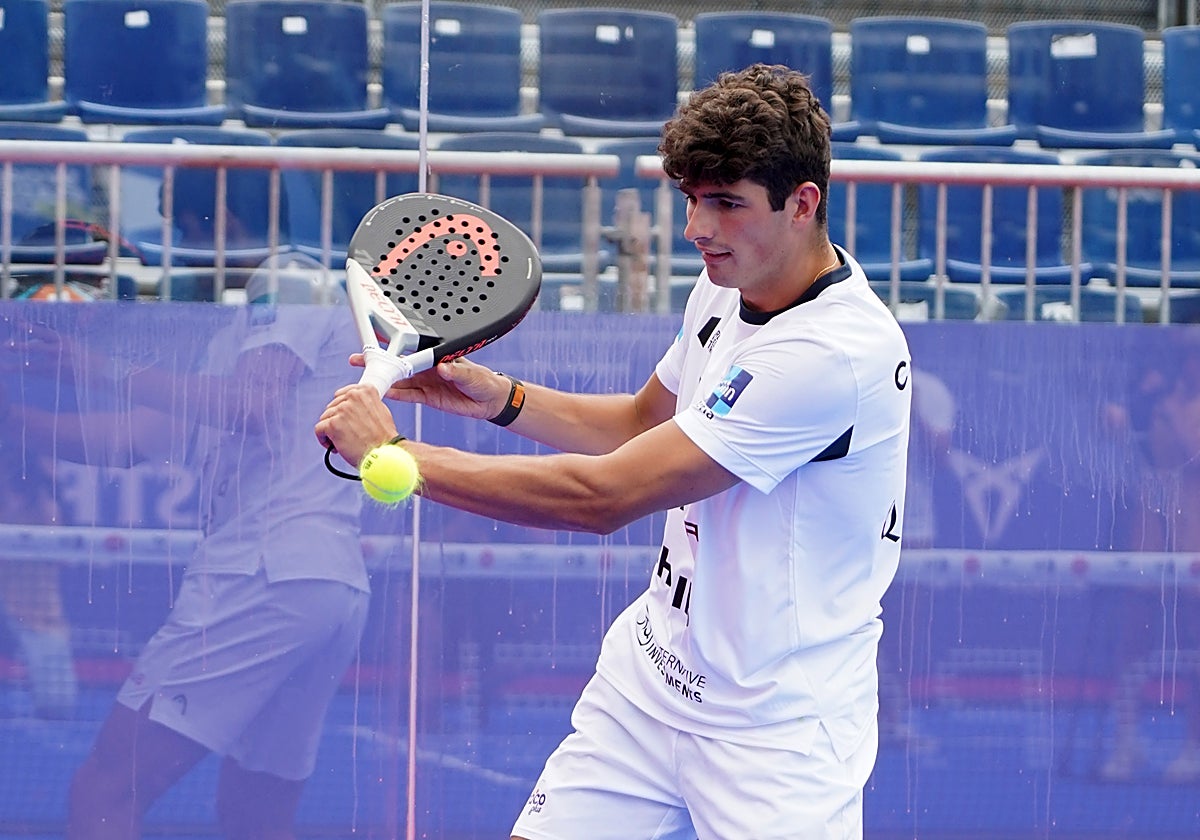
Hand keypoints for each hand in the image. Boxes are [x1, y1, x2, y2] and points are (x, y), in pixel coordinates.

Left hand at [316, 384, 404, 467]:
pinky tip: (334, 446)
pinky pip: (319, 429)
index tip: (342, 416)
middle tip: (345, 432)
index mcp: (365, 391)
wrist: (384, 453)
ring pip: (325, 418)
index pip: (343, 394)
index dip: (342, 407)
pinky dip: (323, 439)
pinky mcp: (332, 424)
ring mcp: (342, 410)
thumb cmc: (384, 437)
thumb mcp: (381, 411)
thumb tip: (353, 404)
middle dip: (337, 420)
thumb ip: (366, 403)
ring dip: (330, 430)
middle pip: (333, 407)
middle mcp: (353, 396)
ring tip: (341, 441)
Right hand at [349, 355, 511, 420]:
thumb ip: (456, 372)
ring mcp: (426, 382)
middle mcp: (428, 367)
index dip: (394, 346)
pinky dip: (396, 395)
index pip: (412, 348)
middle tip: (359, 360)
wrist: (491, 400)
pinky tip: (383, 393)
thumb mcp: (472, 375)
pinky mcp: (428, 397)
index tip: (378, 344)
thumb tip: (442, 368)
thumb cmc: (484, 381)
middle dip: (380, 362)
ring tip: (366, 379)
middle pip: (399, 364)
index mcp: (437, 356)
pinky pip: (408, 395)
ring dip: (384, 380)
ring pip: (400, 380)